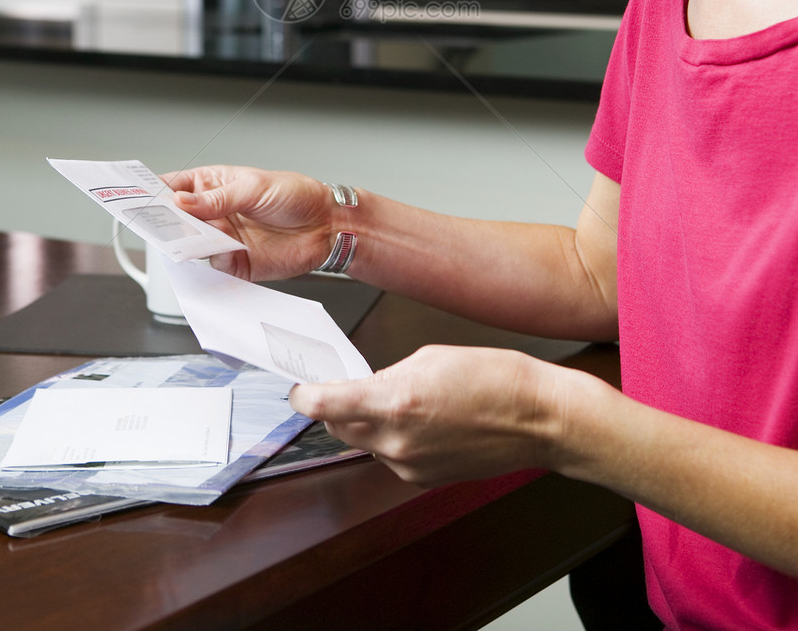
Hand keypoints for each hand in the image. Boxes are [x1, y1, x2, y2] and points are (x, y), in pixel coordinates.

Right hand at [163, 165, 333, 279]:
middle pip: (175, 220)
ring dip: (185, 244)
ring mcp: (222, 239)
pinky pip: (212, 266)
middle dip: (162, 222)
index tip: (134, 197)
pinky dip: (210, 263)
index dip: (152, 192)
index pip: (174, 188)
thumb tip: (181, 201)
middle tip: (153, 223)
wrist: (326, 226)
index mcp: (213, 185)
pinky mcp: (234, 263)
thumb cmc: (295, 196)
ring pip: (190, 245)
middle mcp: (212, 214)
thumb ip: (216, 199)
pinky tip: (217, 255)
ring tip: (184, 240)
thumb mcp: (254, 188)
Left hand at [290, 344, 577, 487]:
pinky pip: (392, 456)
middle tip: (347, 384)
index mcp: (394, 403)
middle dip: (337, 406)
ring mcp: (410, 465)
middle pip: (338, 427)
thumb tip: (368, 385)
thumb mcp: (430, 357)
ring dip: (369, 422)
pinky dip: (395, 438)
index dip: (304, 396)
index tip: (300, 388)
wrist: (536, 418)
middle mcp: (396, 441)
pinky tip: (422, 420)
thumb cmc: (494, 379)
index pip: (323, 405)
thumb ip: (388, 374)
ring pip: (366, 442)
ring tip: (403, 398)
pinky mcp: (424, 478)